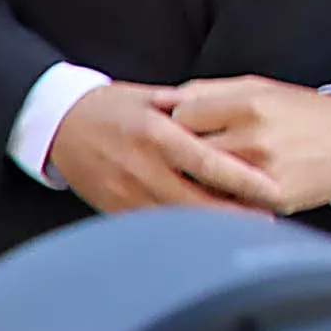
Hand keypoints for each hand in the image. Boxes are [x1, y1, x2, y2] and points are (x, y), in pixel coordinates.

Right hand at [44, 81, 280, 216]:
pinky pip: (153, 225)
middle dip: (234, 214)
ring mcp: (126, 191)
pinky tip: (201, 233)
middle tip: (267, 220)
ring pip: (177, 219)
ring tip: (242, 230)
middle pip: (197, 200)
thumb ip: (190, 110)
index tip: (272, 191)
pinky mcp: (114, 207)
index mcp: (155, 134)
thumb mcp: (149, 97)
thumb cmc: (109, 107)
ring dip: (210, 227)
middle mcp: (142, 167)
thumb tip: (234, 119)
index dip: (242, 180)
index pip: (208, 163)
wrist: (57, 124)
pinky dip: (180, 231)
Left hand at [167, 74, 330, 213]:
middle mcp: (256, 140)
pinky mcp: (273, 200)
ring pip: (202, 181)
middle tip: (172, 152)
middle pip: (187, 151)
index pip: (183, 116)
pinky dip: (214, 199)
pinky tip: (214, 191)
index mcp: (250, 106)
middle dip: (175, 152)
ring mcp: (264, 173)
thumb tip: (158, 98)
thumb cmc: (295, 110)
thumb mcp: (256, 87)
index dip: (173, 121)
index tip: (176, 124)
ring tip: (191, 171)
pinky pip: (226, 204)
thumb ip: (205, 91)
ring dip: (191, 178)